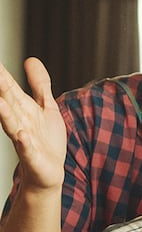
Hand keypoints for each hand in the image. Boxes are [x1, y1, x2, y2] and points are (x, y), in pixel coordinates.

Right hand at [0, 58, 66, 193]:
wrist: (47, 171)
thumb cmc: (45, 139)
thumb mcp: (46, 107)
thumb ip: (39, 85)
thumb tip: (31, 60)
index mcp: (22, 109)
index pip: (9, 89)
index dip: (2, 75)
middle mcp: (19, 122)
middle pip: (9, 103)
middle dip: (1, 88)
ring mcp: (24, 139)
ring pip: (12, 124)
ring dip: (5, 114)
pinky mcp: (33, 156)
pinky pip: (27, 149)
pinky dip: (24, 142)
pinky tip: (22, 135)